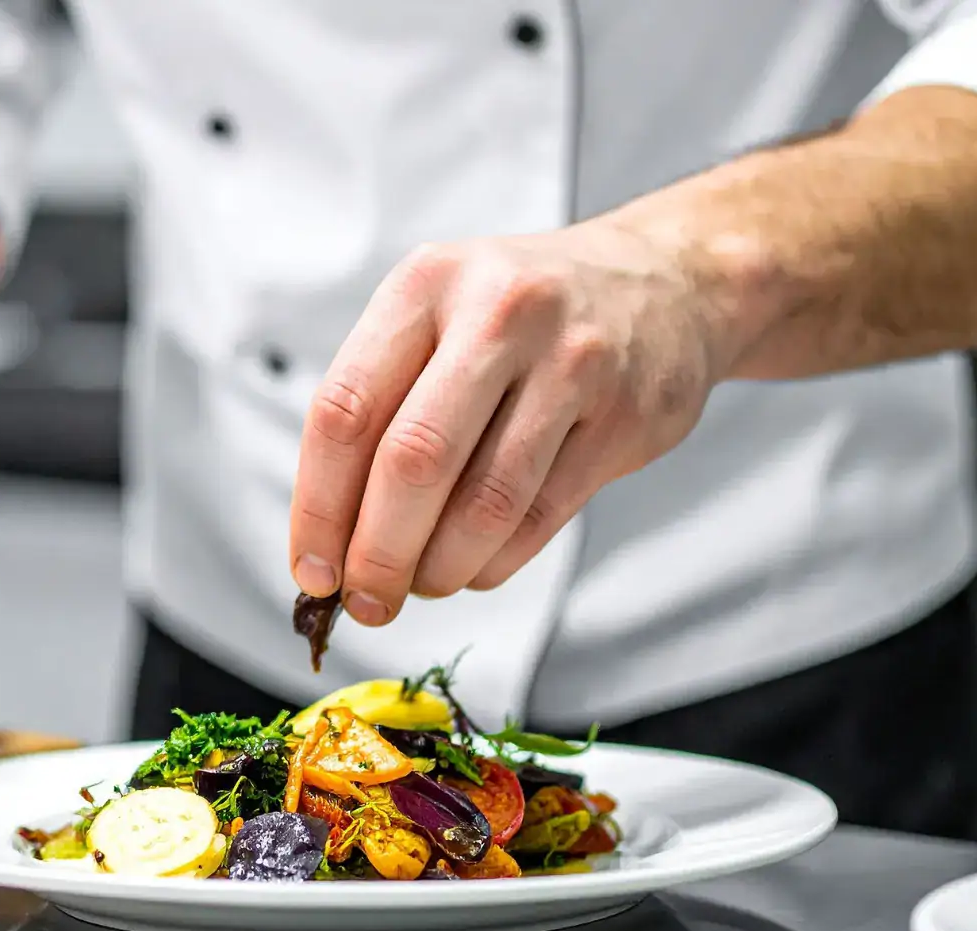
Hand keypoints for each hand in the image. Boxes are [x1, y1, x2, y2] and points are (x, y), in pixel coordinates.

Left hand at [289, 220, 743, 625]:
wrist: (665, 282)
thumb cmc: (520, 316)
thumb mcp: (439, 314)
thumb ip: (382, 405)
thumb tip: (329, 540)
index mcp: (427, 284)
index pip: (345, 410)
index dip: (317, 506)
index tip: (311, 570)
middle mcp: (499, 314)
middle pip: (413, 461)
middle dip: (378, 554)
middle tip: (366, 601)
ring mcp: (571, 364)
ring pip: (484, 503)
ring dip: (439, 569)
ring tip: (421, 585)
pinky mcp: (623, 418)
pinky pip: (540, 517)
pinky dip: (493, 562)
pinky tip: (474, 567)